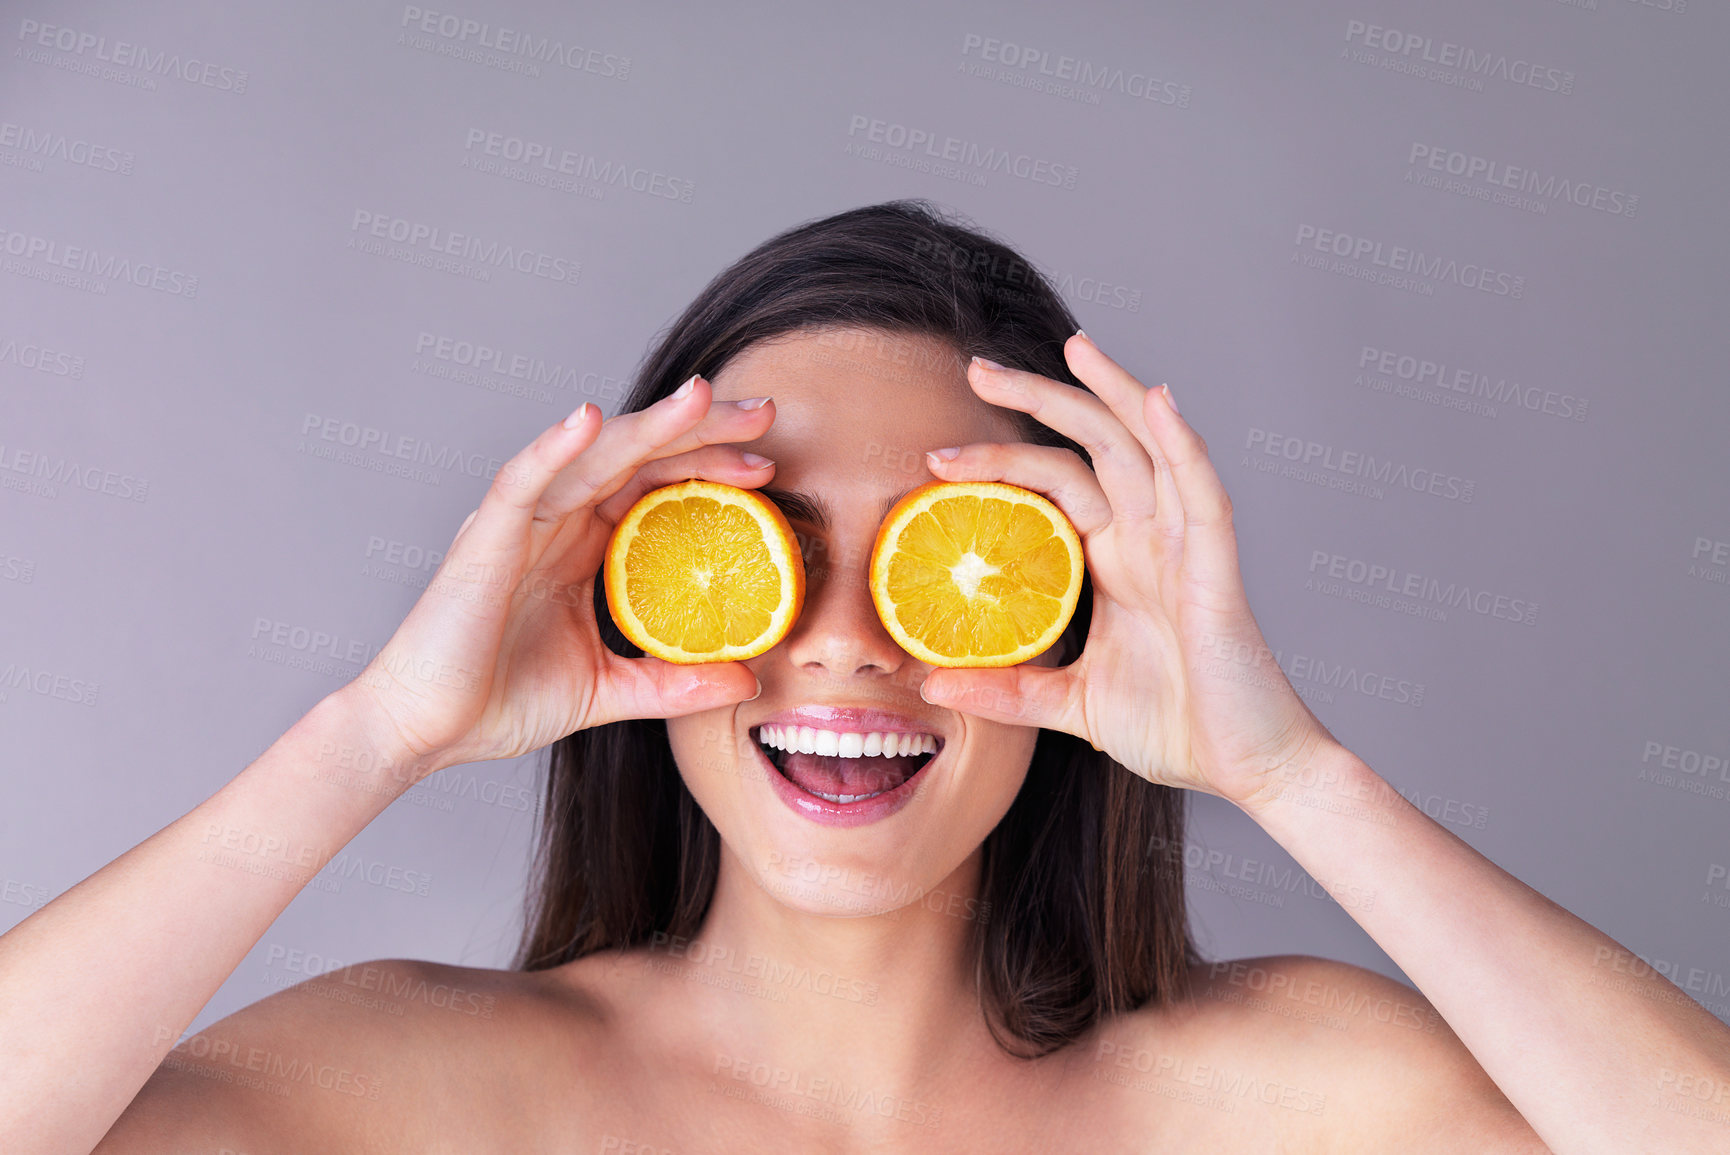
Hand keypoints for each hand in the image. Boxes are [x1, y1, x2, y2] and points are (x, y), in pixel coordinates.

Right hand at [344, 379, 775, 777]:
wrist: (424, 732)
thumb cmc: (497, 700)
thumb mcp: (608, 690)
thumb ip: (673, 682)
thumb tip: (748, 679)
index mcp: (584, 545)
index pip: (657, 486)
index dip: (711, 467)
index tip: (768, 469)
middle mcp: (556, 520)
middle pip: (639, 454)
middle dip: (702, 428)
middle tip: (764, 410)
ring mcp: (521, 523)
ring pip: (594, 453)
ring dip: (651, 422)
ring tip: (705, 397)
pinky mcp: (485, 538)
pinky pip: (524, 480)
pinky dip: (556, 446)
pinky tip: (592, 418)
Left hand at [917, 334, 1335, 807]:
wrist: (1251, 770)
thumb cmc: (1178, 729)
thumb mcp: (1071, 706)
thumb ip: (1008, 690)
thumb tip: (930, 684)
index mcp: (1117, 561)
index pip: (1054, 484)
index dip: (1002, 459)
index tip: (938, 459)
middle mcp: (1149, 539)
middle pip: (1091, 444)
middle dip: (1038, 400)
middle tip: (976, 368)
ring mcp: (1184, 546)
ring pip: (1147, 446)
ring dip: (1112, 391)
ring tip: (1074, 346)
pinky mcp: (1216, 568)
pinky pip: (1201, 493)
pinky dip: (1182, 443)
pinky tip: (1157, 401)